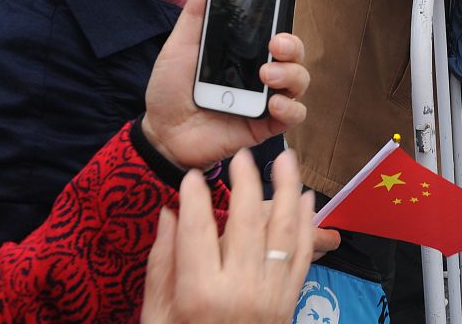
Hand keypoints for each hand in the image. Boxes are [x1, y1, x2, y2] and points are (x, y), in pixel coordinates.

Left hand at [141, 0, 309, 170]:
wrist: (160, 133)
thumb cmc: (171, 89)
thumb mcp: (180, 46)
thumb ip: (196, 14)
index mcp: (245, 52)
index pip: (277, 34)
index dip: (284, 25)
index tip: (276, 18)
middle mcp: (261, 74)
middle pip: (296, 55)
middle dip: (293, 47)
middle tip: (275, 46)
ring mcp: (265, 100)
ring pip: (300, 81)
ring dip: (291, 75)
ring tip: (267, 77)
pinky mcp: (265, 125)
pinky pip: (294, 115)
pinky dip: (290, 108)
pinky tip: (273, 104)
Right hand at [141, 149, 313, 322]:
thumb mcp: (155, 315)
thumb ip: (161, 264)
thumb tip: (168, 214)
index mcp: (199, 294)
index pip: (198, 231)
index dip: (195, 198)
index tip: (191, 176)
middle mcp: (240, 290)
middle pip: (246, 222)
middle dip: (246, 181)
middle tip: (242, 154)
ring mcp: (270, 295)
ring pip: (284, 232)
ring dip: (287, 191)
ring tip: (287, 159)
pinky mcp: (289, 301)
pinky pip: (302, 255)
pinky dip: (306, 224)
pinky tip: (305, 199)